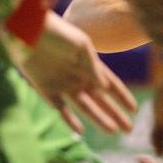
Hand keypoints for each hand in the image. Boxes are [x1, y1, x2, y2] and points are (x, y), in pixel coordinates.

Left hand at [19, 13, 137, 133]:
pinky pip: (61, 109)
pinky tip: (81, 131)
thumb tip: (105, 88)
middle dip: (115, 113)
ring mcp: (63, 85)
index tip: (134, 109)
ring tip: (113, 132)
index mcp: (89, 64)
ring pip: (85, 107)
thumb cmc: (57, 33)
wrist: (28, 31)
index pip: (110, 84)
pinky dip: (70, 120)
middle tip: (129, 129)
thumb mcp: (81, 46)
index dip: (122, 96)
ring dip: (99, 119)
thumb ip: (93, 68)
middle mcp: (79, 77)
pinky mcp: (46, 91)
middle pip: (100, 100)